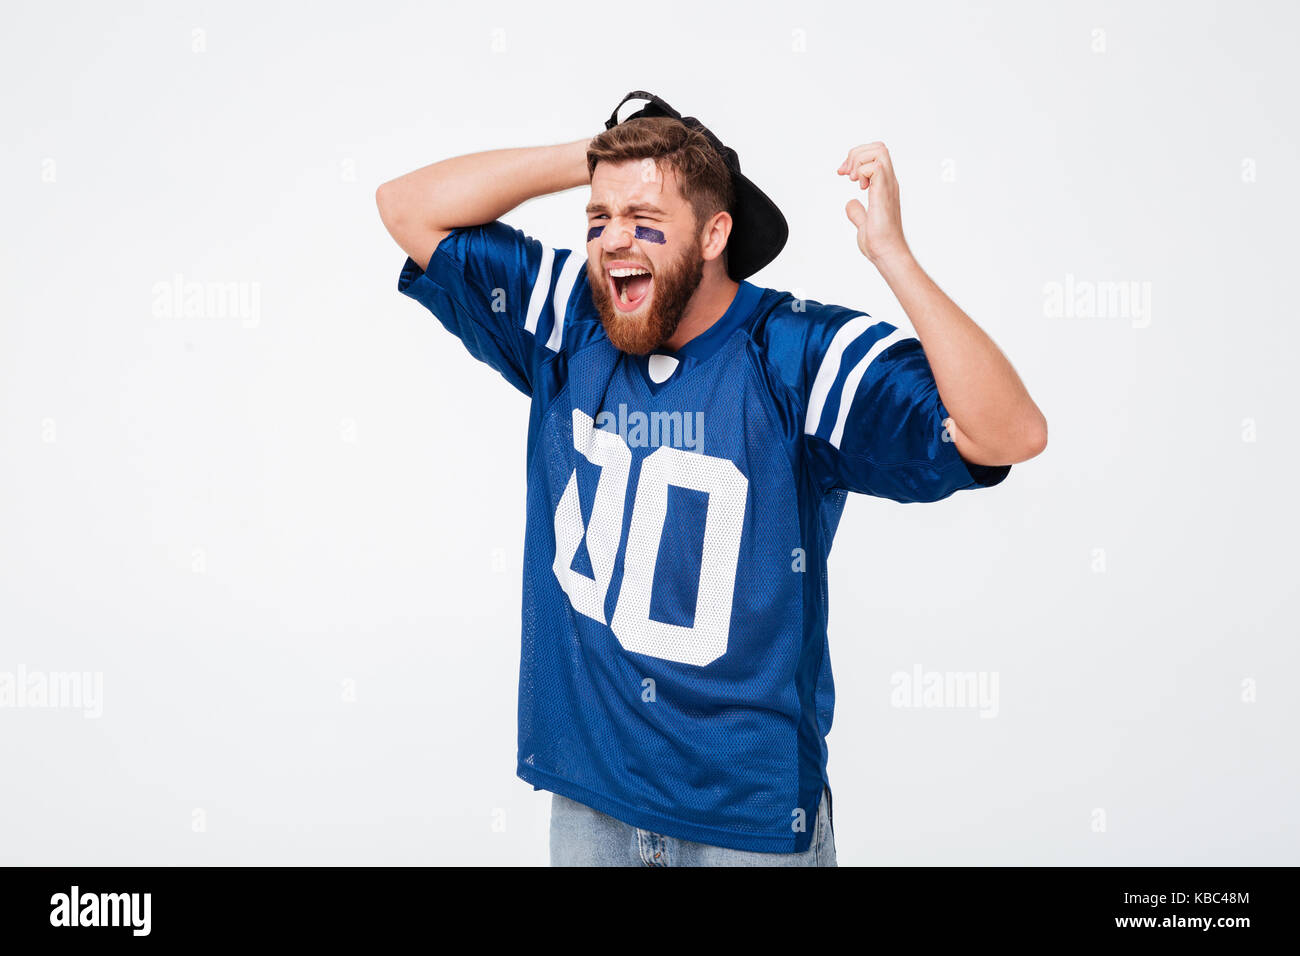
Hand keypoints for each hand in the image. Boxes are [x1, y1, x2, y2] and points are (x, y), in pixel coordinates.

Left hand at [837, 142, 909, 265]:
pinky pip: (875, 166)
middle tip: (846, 173)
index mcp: (884, 186)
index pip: (876, 154)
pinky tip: (859, 186)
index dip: (856, 158)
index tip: (844, 173)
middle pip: (878, 146)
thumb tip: (850, 204)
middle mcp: (888, 182)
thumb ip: (858, 212)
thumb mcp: (863, 223)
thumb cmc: (879, 242)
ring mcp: (888, 185)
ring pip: (878, 150)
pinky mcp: (883, 192)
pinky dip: (862, 171)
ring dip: (859, 160)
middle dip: (856, 154)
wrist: (886, 253)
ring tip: (853, 179)